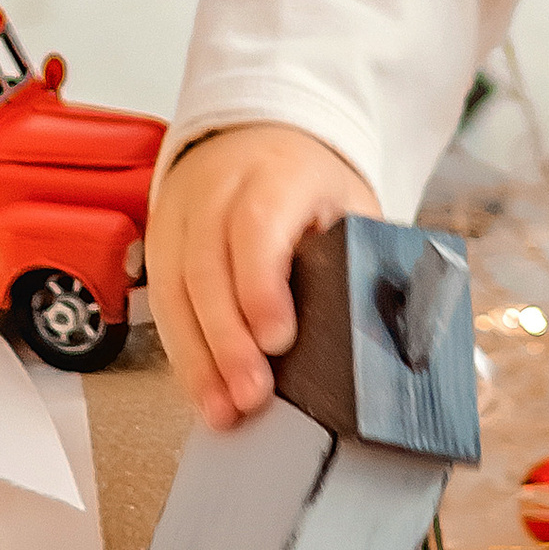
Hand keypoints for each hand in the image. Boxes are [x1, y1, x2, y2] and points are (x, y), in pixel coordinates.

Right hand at [146, 121, 375, 427]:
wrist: (253, 139)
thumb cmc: (307, 183)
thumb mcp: (346, 200)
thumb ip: (358, 252)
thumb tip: (389, 324)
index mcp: (275, 173)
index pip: (256, 226)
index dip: (260, 286)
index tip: (278, 340)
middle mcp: (217, 191)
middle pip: (208, 267)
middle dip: (228, 340)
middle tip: (251, 394)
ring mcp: (180, 217)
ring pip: (175, 291)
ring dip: (199, 359)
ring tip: (224, 410)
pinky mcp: (160, 246)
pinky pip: (163, 305)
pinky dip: (183, 355)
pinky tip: (203, 392)